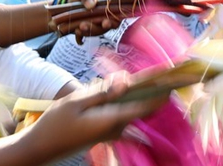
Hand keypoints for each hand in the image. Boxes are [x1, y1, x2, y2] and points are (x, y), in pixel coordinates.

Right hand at [22, 74, 165, 159]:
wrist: (42, 148)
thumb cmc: (55, 124)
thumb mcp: (76, 101)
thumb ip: (102, 91)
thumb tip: (126, 80)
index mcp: (112, 119)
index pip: (146, 103)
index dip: (164, 89)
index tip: (181, 77)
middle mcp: (117, 127)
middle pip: (145, 106)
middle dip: (161, 90)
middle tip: (178, 74)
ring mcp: (113, 132)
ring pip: (136, 110)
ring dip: (147, 96)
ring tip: (160, 79)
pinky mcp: (107, 132)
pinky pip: (127, 117)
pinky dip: (134, 105)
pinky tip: (137, 98)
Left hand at [69, 0, 121, 41]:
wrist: (72, 6)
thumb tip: (91, 4)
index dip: (126, 0)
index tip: (117, 1)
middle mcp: (113, 11)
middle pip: (117, 18)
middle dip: (110, 22)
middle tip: (104, 23)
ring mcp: (106, 21)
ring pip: (105, 28)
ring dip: (94, 28)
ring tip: (82, 26)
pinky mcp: (98, 29)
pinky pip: (94, 33)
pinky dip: (86, 33)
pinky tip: (78, 30)